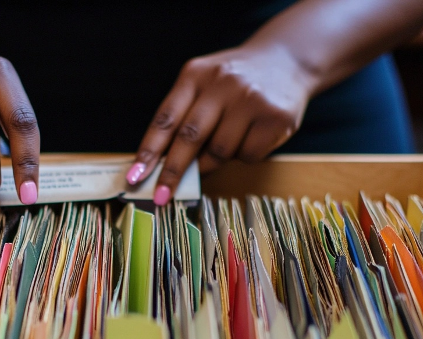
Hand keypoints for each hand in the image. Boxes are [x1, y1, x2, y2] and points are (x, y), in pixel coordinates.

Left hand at [128, 45, 312, 204]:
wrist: (287, 59)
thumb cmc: (235, 82)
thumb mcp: (204, 84)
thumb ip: (184, 117)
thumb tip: (164, 168)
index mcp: (195, 75)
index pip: (165, 119)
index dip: (148, 151)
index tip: (135, 177)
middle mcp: (222, 84)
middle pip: (190, 138)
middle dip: (172, 171)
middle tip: (161, 195)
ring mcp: (251, 99)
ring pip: (219, 152)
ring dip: (213, 162)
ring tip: (222, 146)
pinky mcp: (276, 117)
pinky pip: (248, 155)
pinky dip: (243, 156)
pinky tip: (250, 137)